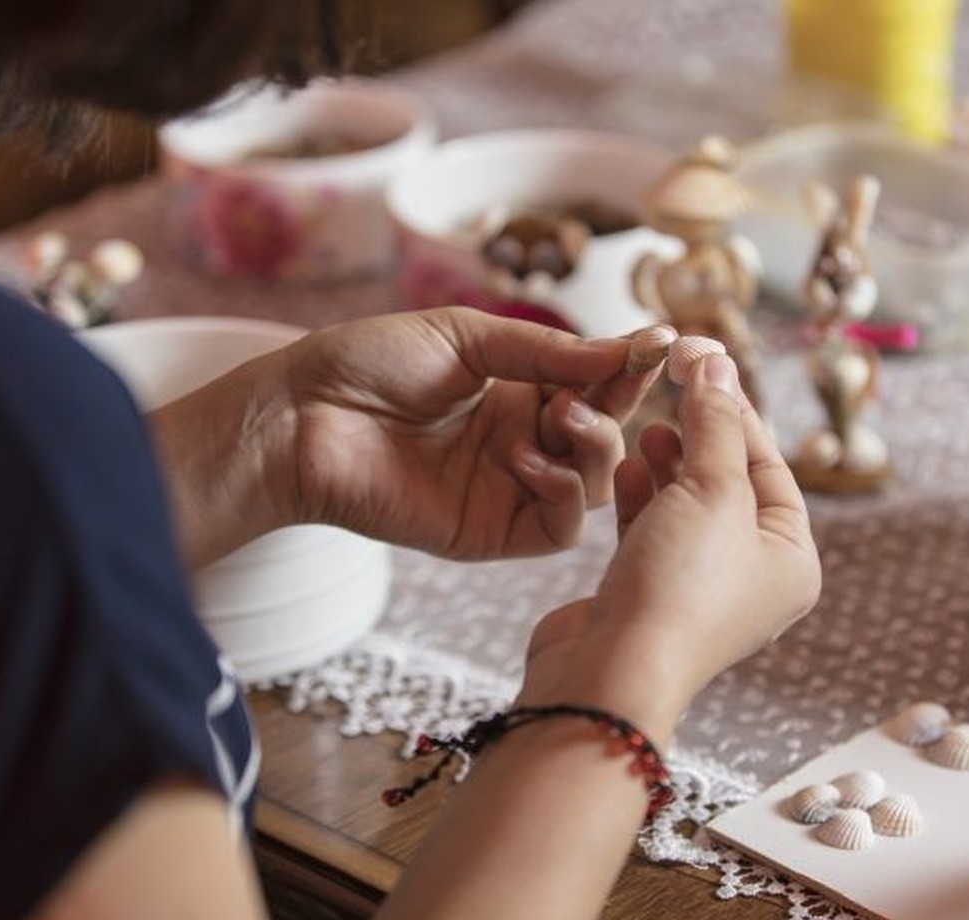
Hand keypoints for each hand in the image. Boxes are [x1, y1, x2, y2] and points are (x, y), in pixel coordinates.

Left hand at [149, 309, 659, 566]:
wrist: (301, 416)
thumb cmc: (367, 364)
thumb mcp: (466, 337)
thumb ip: (547, 353)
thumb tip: (629, 348)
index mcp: (515, 390)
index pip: (593, 383)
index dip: (628, 365)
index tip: (666, 341)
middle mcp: (520, 441)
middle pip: (604, 434)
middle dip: (621, 403)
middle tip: (625, 375)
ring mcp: (506, 490)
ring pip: (592, 485)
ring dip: (593, 447)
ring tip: (559, 415)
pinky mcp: (488, 533)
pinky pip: (556, 528)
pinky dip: (560, 493)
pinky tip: (527, 459)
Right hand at [519, 352, 820, 738]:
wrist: (612, 670)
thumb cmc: (679, 587)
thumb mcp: (711, 489)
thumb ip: (715, 422)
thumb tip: (717, 361)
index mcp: (792, 561)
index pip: (770, 468)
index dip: (736, 412)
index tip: (703, 365)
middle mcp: (752, 579)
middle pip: (730, 486)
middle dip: (700, 437)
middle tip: (672, 391)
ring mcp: (698, 590)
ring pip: (688, 508)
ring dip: (667, 464)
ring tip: (646, 430)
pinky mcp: (649, 595)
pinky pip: (652, 532)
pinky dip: (642, 499)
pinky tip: (624, 470)